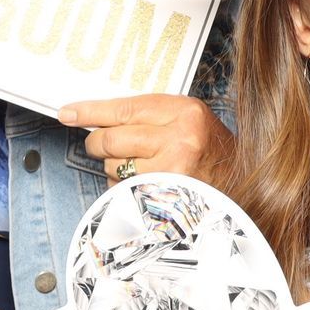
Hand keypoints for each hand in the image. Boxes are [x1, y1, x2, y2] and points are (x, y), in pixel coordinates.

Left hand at [61, 94, 232, 185]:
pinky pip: (124, 193)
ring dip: (116, 170)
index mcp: (184, 113)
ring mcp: (173, 173)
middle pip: (112, 140)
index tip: (68, 113)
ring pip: (114, 169)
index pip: (124, 109)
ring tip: (142, 168)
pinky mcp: (166, 200)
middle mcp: (180, 140)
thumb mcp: (186, 120)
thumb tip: (97, 121)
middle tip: (102, 146)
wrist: (241, 185)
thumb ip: (147, 117)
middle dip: (99, 144)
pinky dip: (124, 191)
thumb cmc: (210, 152)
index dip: (91, 112)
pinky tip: (144, 187)